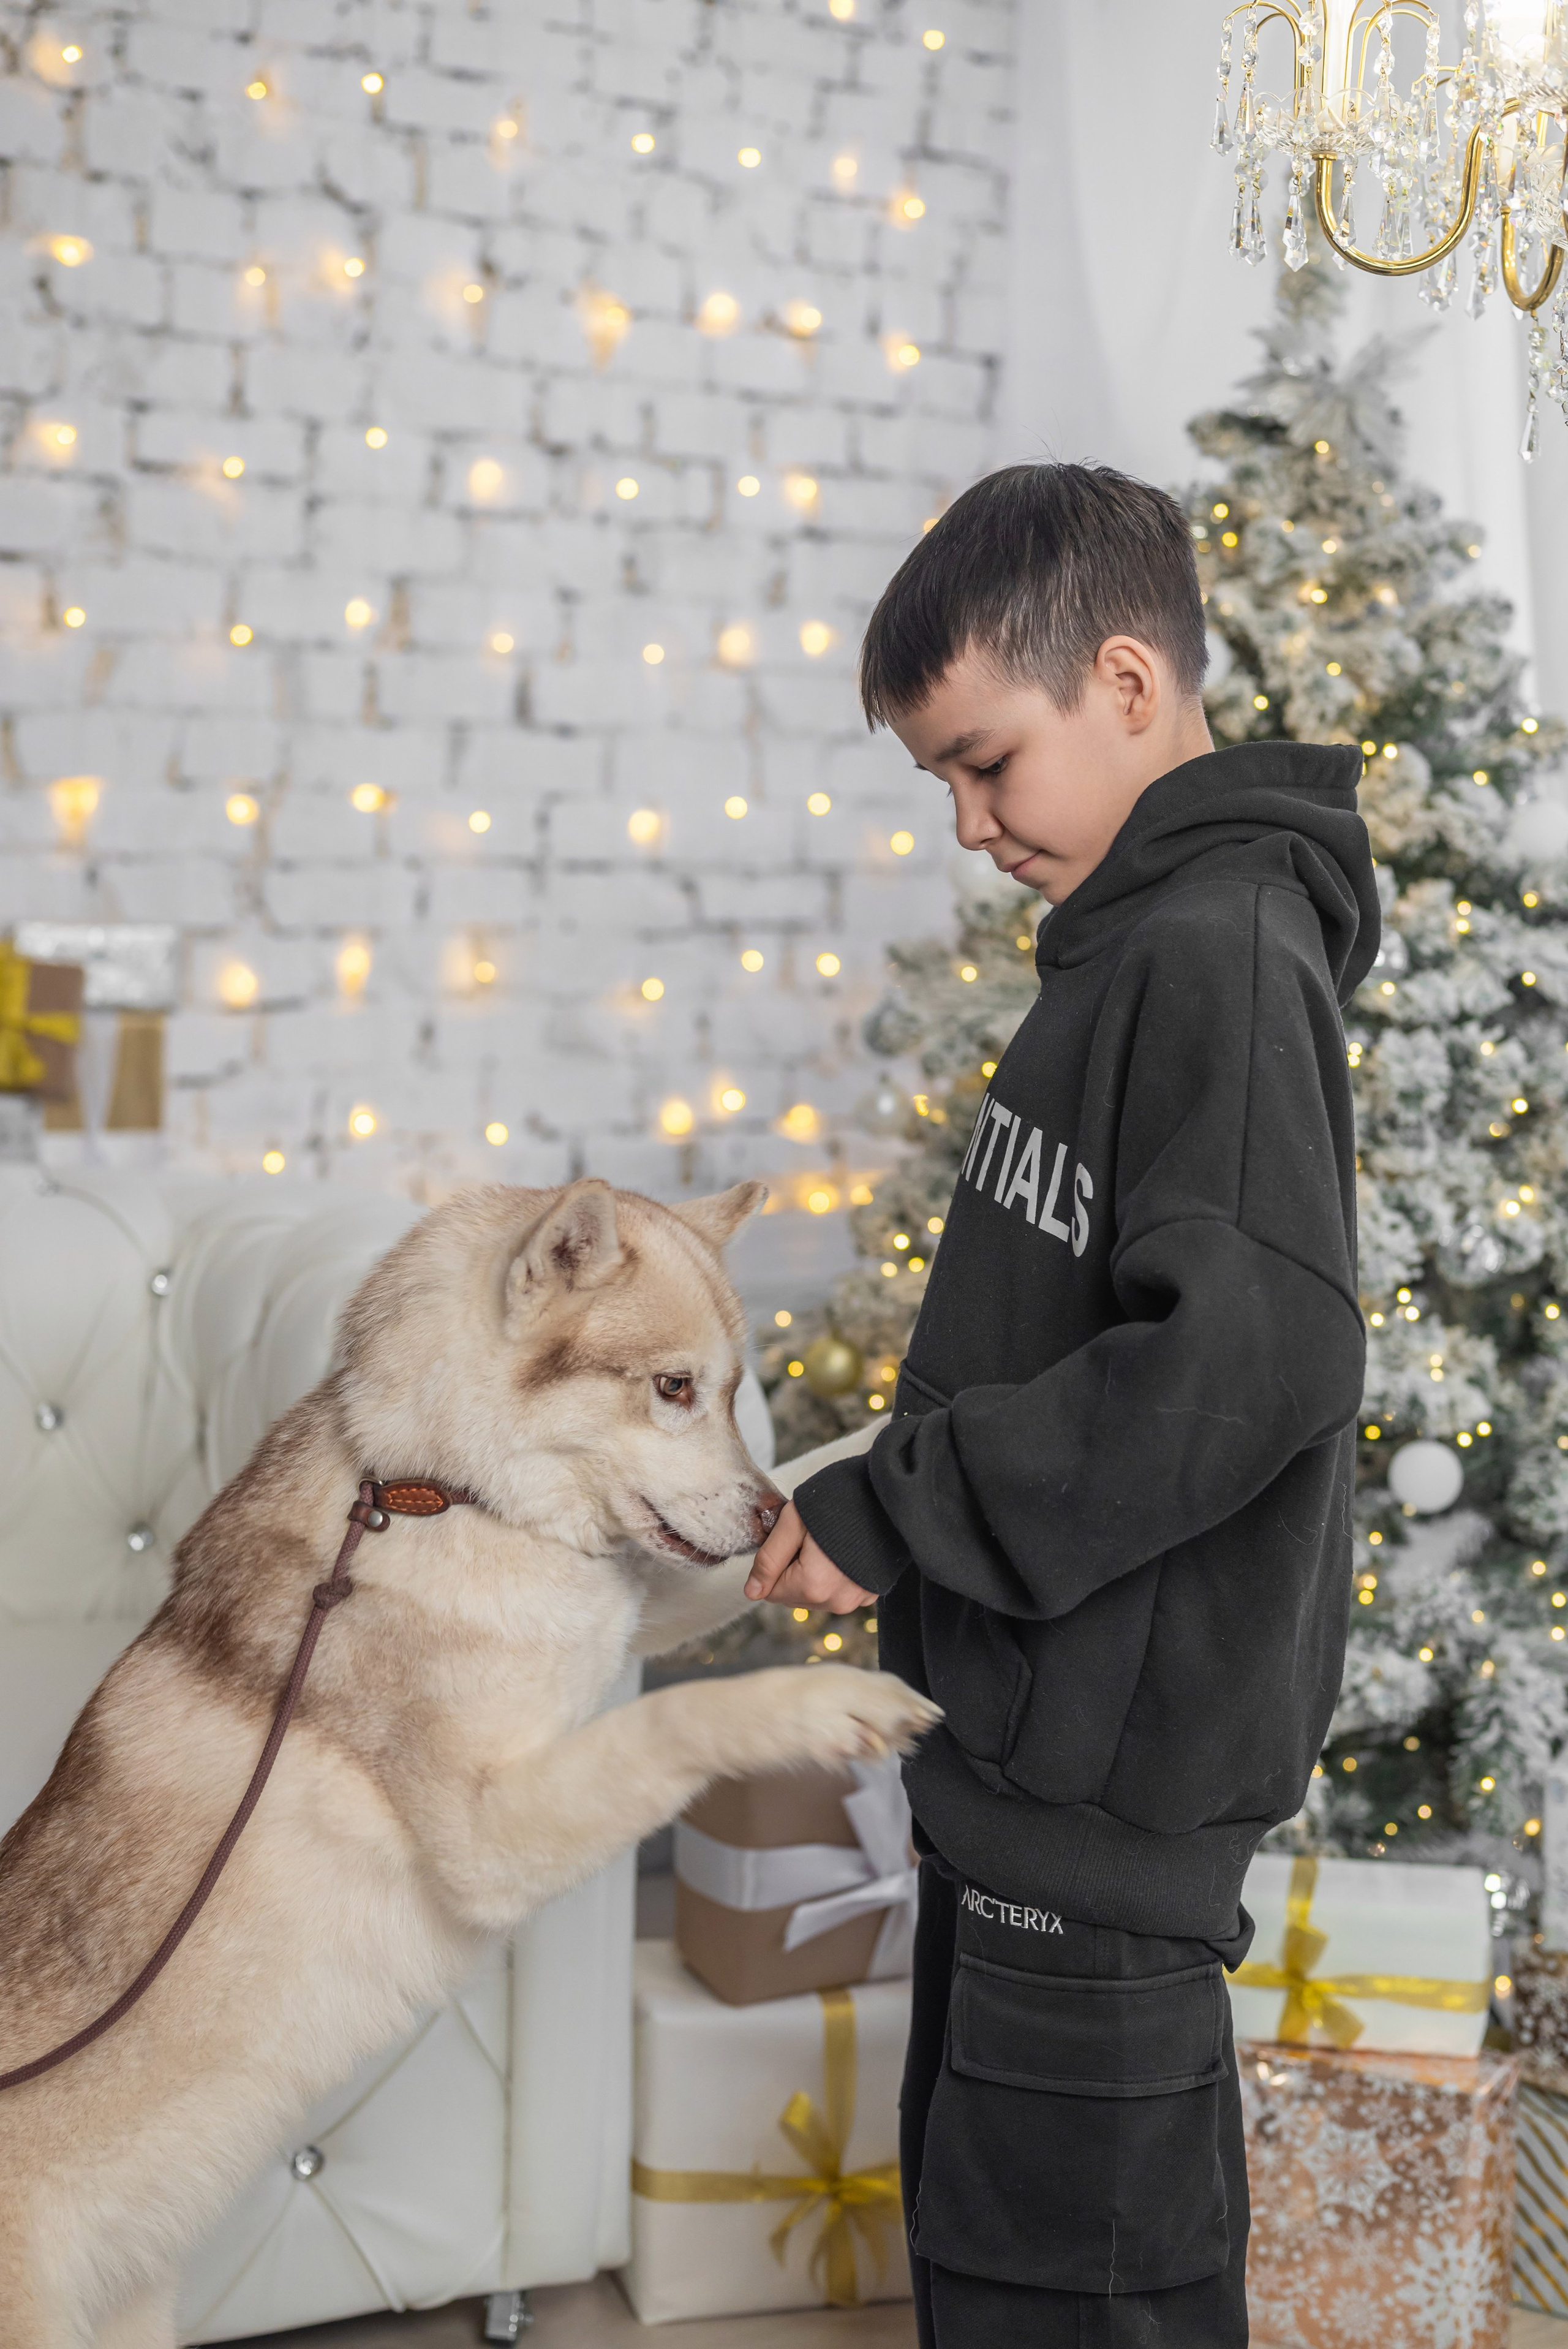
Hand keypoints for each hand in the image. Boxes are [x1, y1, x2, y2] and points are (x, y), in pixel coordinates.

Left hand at [745, 1500, 877, 1614]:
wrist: (885, 1494)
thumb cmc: (836, 1501)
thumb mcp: (792, 1523)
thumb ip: (769, 1560)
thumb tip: (751, 1593)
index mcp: (813, 1586)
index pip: (771, 1592)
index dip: (775, 1564)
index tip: (792, 1540)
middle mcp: (836, 1602)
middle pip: (794, 1596)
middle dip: (793, 1570)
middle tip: (810, 1538)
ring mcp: (856, 1600)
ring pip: (814, 1595)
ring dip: (813, 1574)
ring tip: (828, 1542)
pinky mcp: (870, 1594)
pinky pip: (838, 1592)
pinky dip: (835, 1576)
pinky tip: (843, 1551)